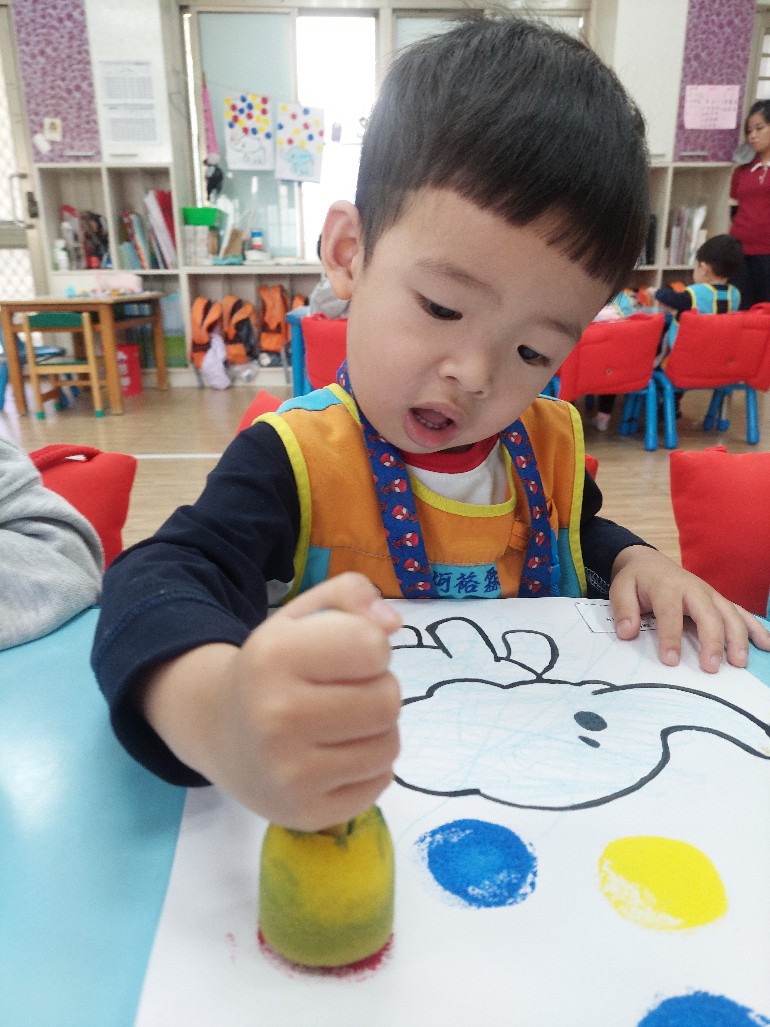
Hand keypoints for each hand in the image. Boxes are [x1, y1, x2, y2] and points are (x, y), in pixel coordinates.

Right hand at [144, 573, 402, 830]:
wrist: (219, 730)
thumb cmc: (274, 666)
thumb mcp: (302, 615)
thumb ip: (351, 595)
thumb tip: (392, 622)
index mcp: (274, 656)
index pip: (373, 647)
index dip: (370, 647)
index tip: (345, 654)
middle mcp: (277, 717)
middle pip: (387, 700)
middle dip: (378, 689)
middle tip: (345, 691)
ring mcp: (290, 773)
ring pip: (389, 745)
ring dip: (377, 730)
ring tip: (342, 722)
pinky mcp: (306, 813)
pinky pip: (379, 782)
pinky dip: (369, 767)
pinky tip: (335, 754)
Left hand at [609, 545, 769, 672]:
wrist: (649, 562)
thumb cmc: (636, 581)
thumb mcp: (620, 589)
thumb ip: (624, 610)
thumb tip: (628, 632)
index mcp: (667, 586)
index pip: (670, 613)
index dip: (671, 637)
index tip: (671, 661)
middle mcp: (694, 589)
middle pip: (708, 614)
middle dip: (712, 640)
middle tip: (711, 667)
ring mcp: (710, 594)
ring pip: (730, 614)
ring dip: (738, 638)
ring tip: (739, 663)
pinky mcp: (719, 601)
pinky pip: (741, 613)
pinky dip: (756, 628)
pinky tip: (765, 646)